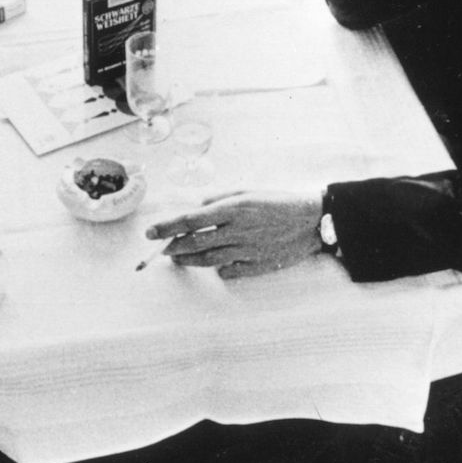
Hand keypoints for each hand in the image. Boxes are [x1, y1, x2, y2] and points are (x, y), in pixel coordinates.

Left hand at [144, 191, 326, 279]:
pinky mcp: (255, 266)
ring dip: (187, 260)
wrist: (311, 222)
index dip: (166, 227)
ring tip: (177, 257)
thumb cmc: (278, 202)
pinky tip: (213, 263)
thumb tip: (197, 207)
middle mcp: (236, 231)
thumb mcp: (247, 191)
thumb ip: (219, 199)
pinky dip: (216, 268)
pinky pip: (227, 271)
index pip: (189, 220)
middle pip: (193, 243)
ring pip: (206, 260)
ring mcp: (245, 251)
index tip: (149, 232)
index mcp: (232, 209)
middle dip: (171, 246)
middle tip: (160, 248)